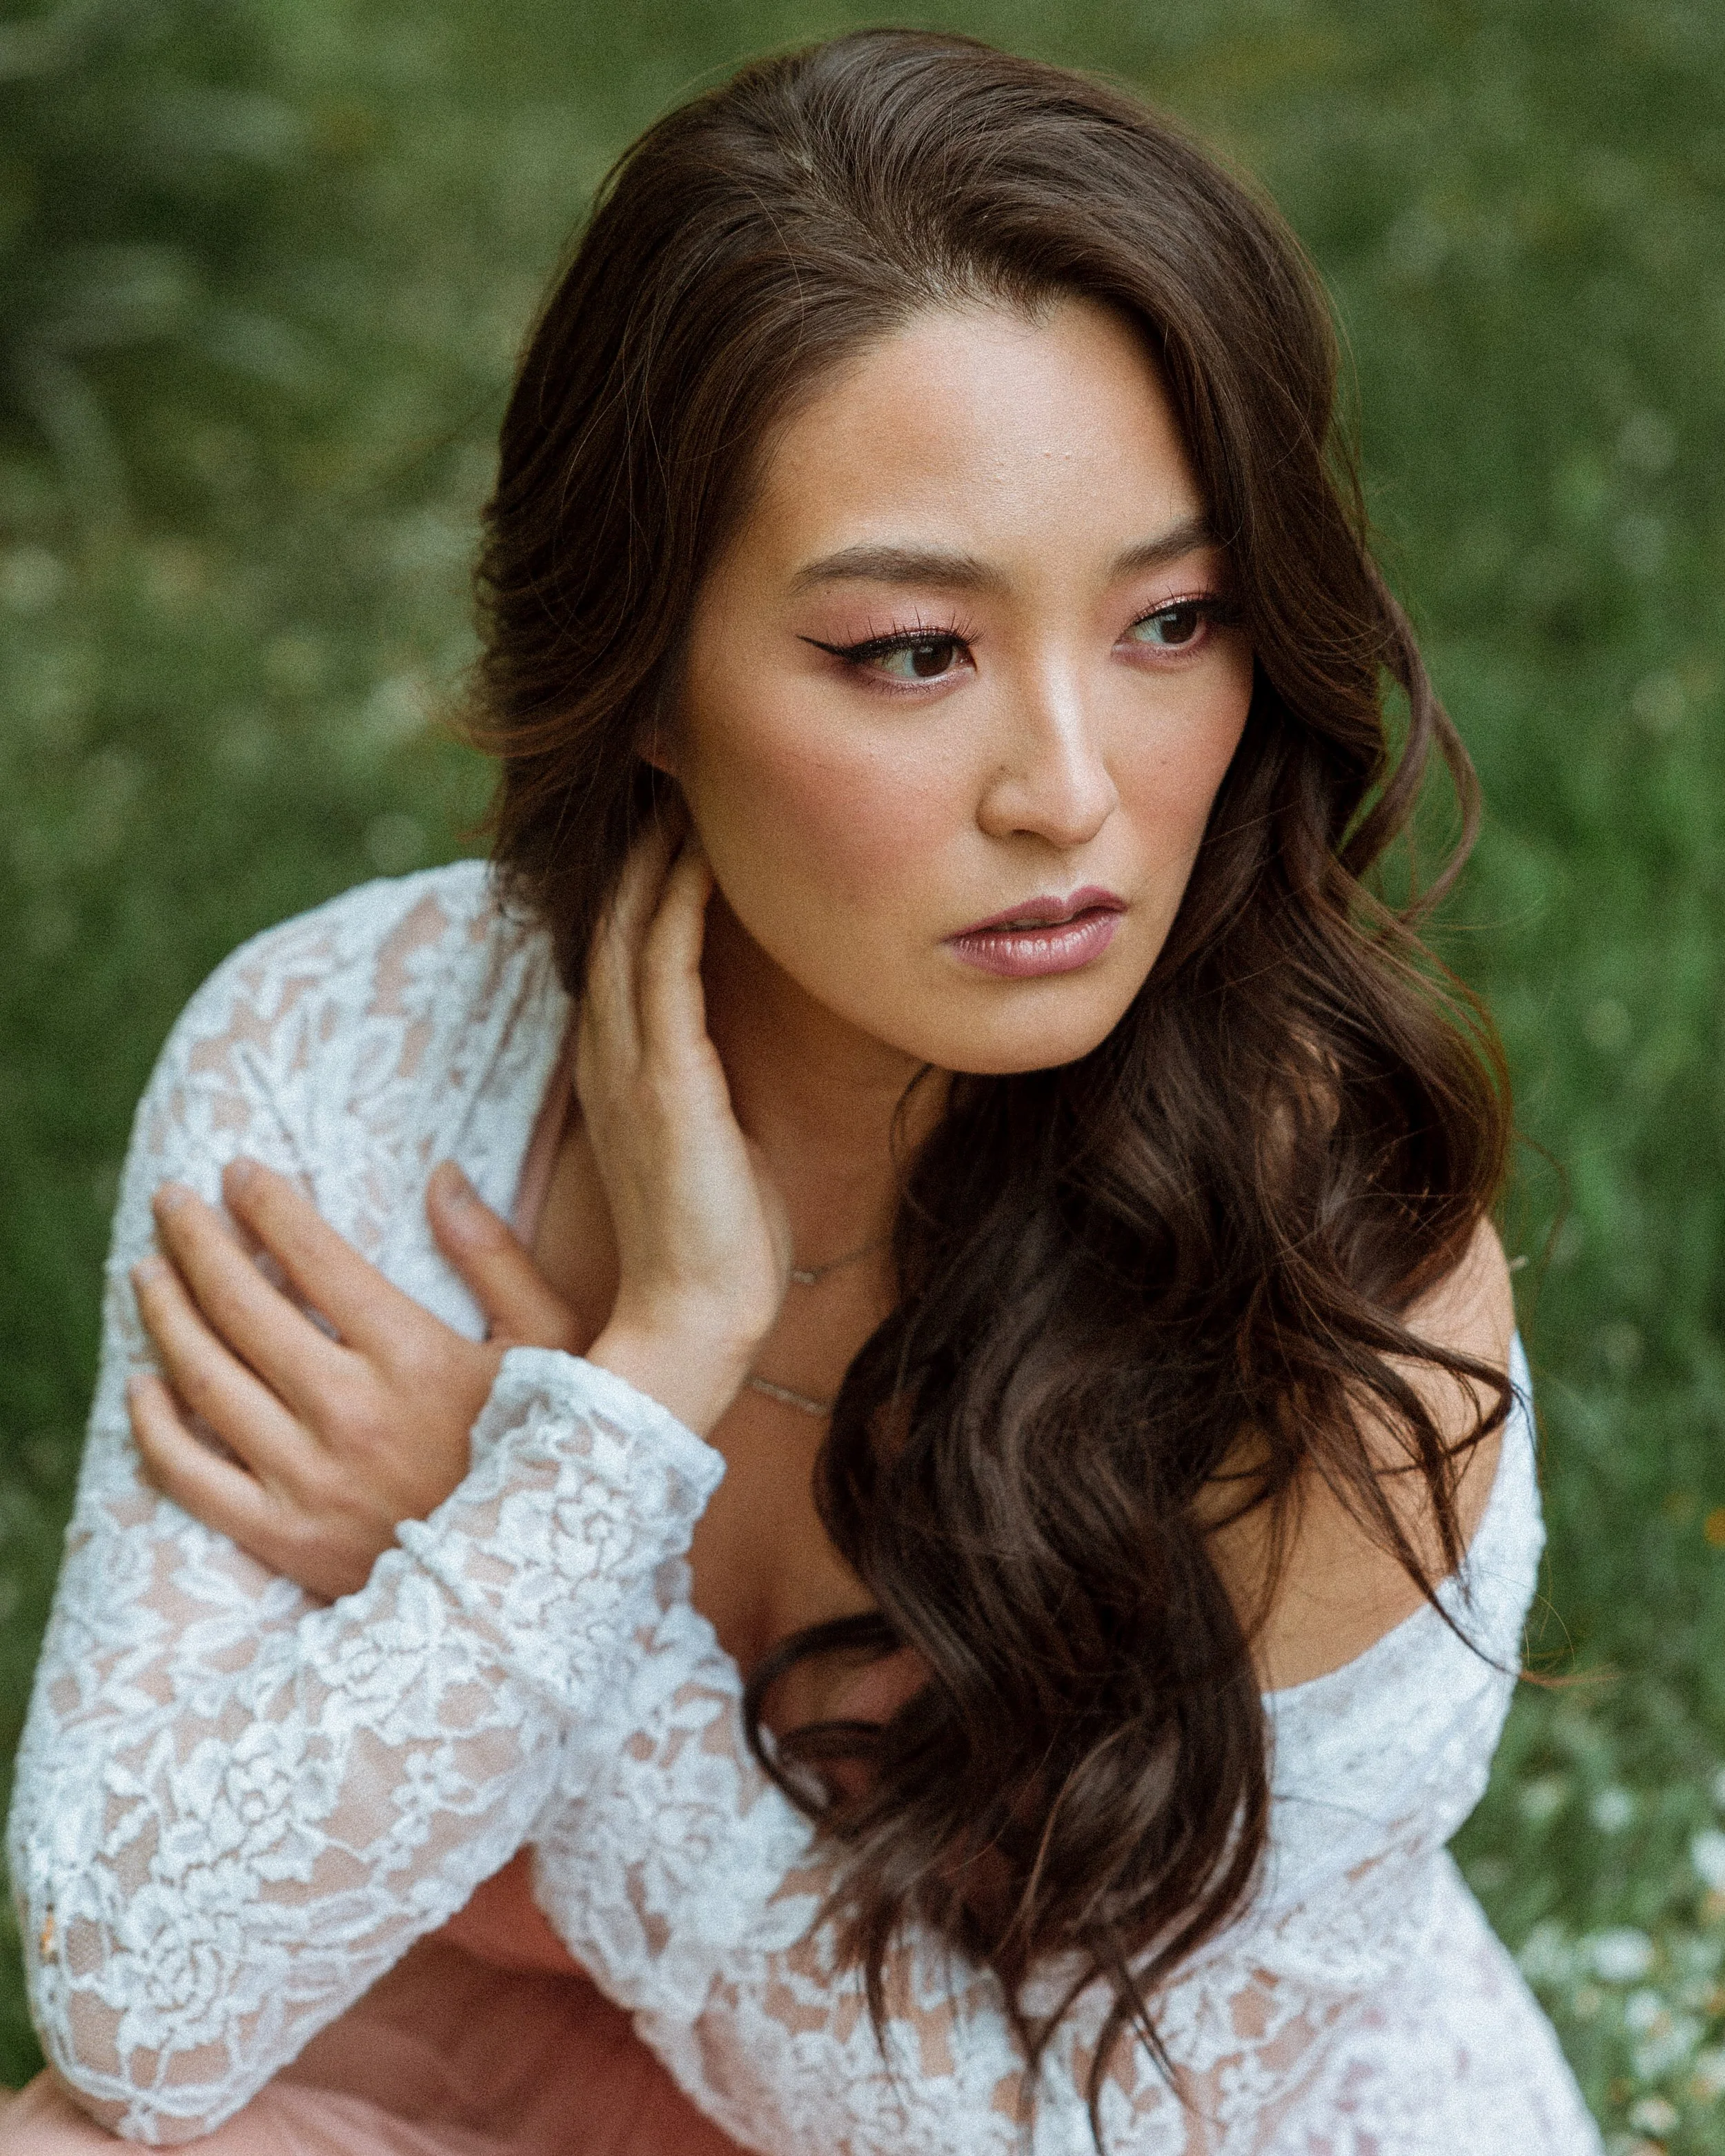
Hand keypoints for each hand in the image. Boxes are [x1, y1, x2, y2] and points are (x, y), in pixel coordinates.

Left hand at [128, 1157, 578, 1598]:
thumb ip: (495, 1255)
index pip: (314, 1258)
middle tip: (170, 1201)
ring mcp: (311, 1481)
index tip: (236, 1171)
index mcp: (415, 1357)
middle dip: (196, 1241)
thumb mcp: (554, 1342)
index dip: (266, 1205)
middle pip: (242, 1307)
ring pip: (207, 1381)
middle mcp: (351, 1413)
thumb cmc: (554, 1447)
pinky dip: (155, 1428)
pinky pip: (192, 1477)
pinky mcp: (286, 1539)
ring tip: (147, 1271)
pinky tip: (142, 1385)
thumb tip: (441, 1175)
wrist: (539, 1585)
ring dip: (166, 1316)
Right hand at [578, 827, 792, 1433]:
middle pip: (609, 919)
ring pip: (630, 928)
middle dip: (636, 844)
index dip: (632, 878)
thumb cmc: (716, 1243)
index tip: (668, 816)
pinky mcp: (668, 1079)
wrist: (698, 1318)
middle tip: (669, 770)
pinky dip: (681, 903)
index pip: (613, 950)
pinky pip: (666, 965)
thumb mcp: (706, 1147)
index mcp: (615, 1071)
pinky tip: (704, 853)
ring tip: (686, 786)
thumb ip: (698, 1090)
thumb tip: (717, 1057)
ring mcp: (632, 1065)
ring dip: (658, 854)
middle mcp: (610, 1056)